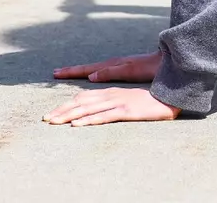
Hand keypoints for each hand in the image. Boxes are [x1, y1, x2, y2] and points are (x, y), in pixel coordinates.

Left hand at [43, 86, 180, 126]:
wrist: (171, 95)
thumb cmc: (150, 100)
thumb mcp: (127, 100)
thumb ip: (111, 100)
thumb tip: (94, 107)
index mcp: (110, 91)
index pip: (82, 97)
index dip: (65, 104)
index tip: (50, 112)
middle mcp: (111, 94)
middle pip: (80, 102)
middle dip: (61, 110)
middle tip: (45, 119)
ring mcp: (118, 102)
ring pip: (88, 108)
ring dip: (68, 116)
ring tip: (53, 122)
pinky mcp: (126, 111)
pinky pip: (103, 116)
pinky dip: (88, 120)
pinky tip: (76, 125)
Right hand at [52, 50, 160, 83]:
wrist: (168, 60)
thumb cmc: (151, 67)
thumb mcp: (130, 71)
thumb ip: (111, 72)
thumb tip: (90, 76)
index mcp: (112, 65)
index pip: (86, 69)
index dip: (71, 72)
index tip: (55, 73)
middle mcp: (113, 64)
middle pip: (87, 68)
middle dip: (72, 71)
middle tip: (55, 72)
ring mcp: (119, 65)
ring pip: (94, 69)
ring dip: (80, 71)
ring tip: (69, 73)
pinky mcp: (125, 68)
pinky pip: (102, 71)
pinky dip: (92, 73)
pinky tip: (92, 76)